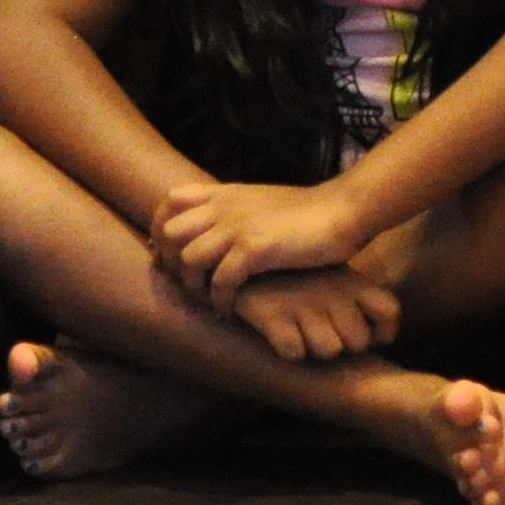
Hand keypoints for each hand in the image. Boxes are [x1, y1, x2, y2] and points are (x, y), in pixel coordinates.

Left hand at [153, 175, 362, 305]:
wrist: (341, 211)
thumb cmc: (306, 212)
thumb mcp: (261, 202)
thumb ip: (236, 211)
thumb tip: (217, 229)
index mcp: (225, 193)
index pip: (169, 201)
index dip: (163, 230)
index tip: (174, 256)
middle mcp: (225, 207)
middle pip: (169, 232)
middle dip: (173, 262)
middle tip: (191, 283)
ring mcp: (238, 227)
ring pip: (189, 259)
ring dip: (195, 286)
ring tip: (210, 300)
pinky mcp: (254, 249)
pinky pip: (219, 282)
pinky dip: (220, 301)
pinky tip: (230, 311)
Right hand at [224, 264, 399, 361]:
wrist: (243, 258)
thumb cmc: (296, 276)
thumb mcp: (334, 277)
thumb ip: (357, 301)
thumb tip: (376, 336)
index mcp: (352, 281)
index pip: (390, 312)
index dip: (382, 333)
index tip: (367, 336)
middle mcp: (333, 290)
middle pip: (358, 341)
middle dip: (342, 346)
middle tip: (319, 333)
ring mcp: (304, 301)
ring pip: (329, 350)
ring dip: (314, 348)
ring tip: (299, 333)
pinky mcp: (273, 313)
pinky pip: (294, 351)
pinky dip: (287, 349)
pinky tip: (278, 335)